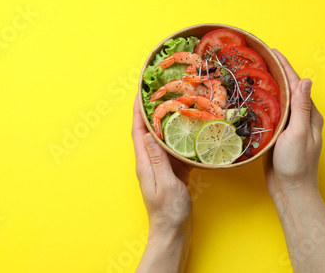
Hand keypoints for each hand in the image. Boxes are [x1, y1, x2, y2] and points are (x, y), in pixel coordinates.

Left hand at [131, 94, 192, 234]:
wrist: (173, 232)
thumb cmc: (168, 211)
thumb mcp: (166, 183)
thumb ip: (158, 159)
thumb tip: (149, 134)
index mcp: (145, 163)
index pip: (138, 131)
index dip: (138, 110)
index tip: (140, 92)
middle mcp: (150, 162)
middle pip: (147, 131)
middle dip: (150, 110)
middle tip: (159, 92)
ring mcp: (160, 167)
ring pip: (161, 138)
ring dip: (165, 121)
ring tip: (174, 104)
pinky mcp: (171, 172)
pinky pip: (172, 150)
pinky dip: (177, 137)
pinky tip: (187, 130)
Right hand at [264, 48, 323, 200]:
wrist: (290, 190)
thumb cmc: (296, 165)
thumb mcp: (299, 134)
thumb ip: (302, 108)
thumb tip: (305, 81)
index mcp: (309, 114)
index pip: (296, 84)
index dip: (285, 66)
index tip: (272, 51)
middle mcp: (301, 117)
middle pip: (287, 89)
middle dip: (275, 71)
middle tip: (258, 58)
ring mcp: (289, 126)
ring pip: (277, 100)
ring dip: (267, 86)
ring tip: (251, 74)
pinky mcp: (278, 134)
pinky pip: (270, 112)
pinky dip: (261, 102)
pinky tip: (250, 99)